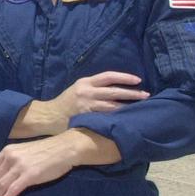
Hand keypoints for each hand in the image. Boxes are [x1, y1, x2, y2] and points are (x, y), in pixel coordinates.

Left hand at [0, 128, 120, 195]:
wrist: (64, 149)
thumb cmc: (46, 151)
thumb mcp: (24, 151)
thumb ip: (13, 160)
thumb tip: (4, 174)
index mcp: (8, 151)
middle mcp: (11, 158)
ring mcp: (20, 167)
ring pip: (2, 185)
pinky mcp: (30, 176)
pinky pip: (13, 190)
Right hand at [14, 71, 147, 136]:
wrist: (48, 116)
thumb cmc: (66, 103)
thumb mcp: (77, 90)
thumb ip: (93, 88)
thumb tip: (116, 89)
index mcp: (85, 82)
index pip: (108, 76)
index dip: (124, 77)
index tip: (138, 80)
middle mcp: (87, 92)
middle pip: (114, 91)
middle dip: (132, 93)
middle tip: (146, 95)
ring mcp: (87, 105)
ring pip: (113, 105)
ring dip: (128, 106)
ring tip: (141, 108)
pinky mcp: (87, 117)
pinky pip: (107, 116)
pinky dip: (118, 117)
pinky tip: (127, 118)